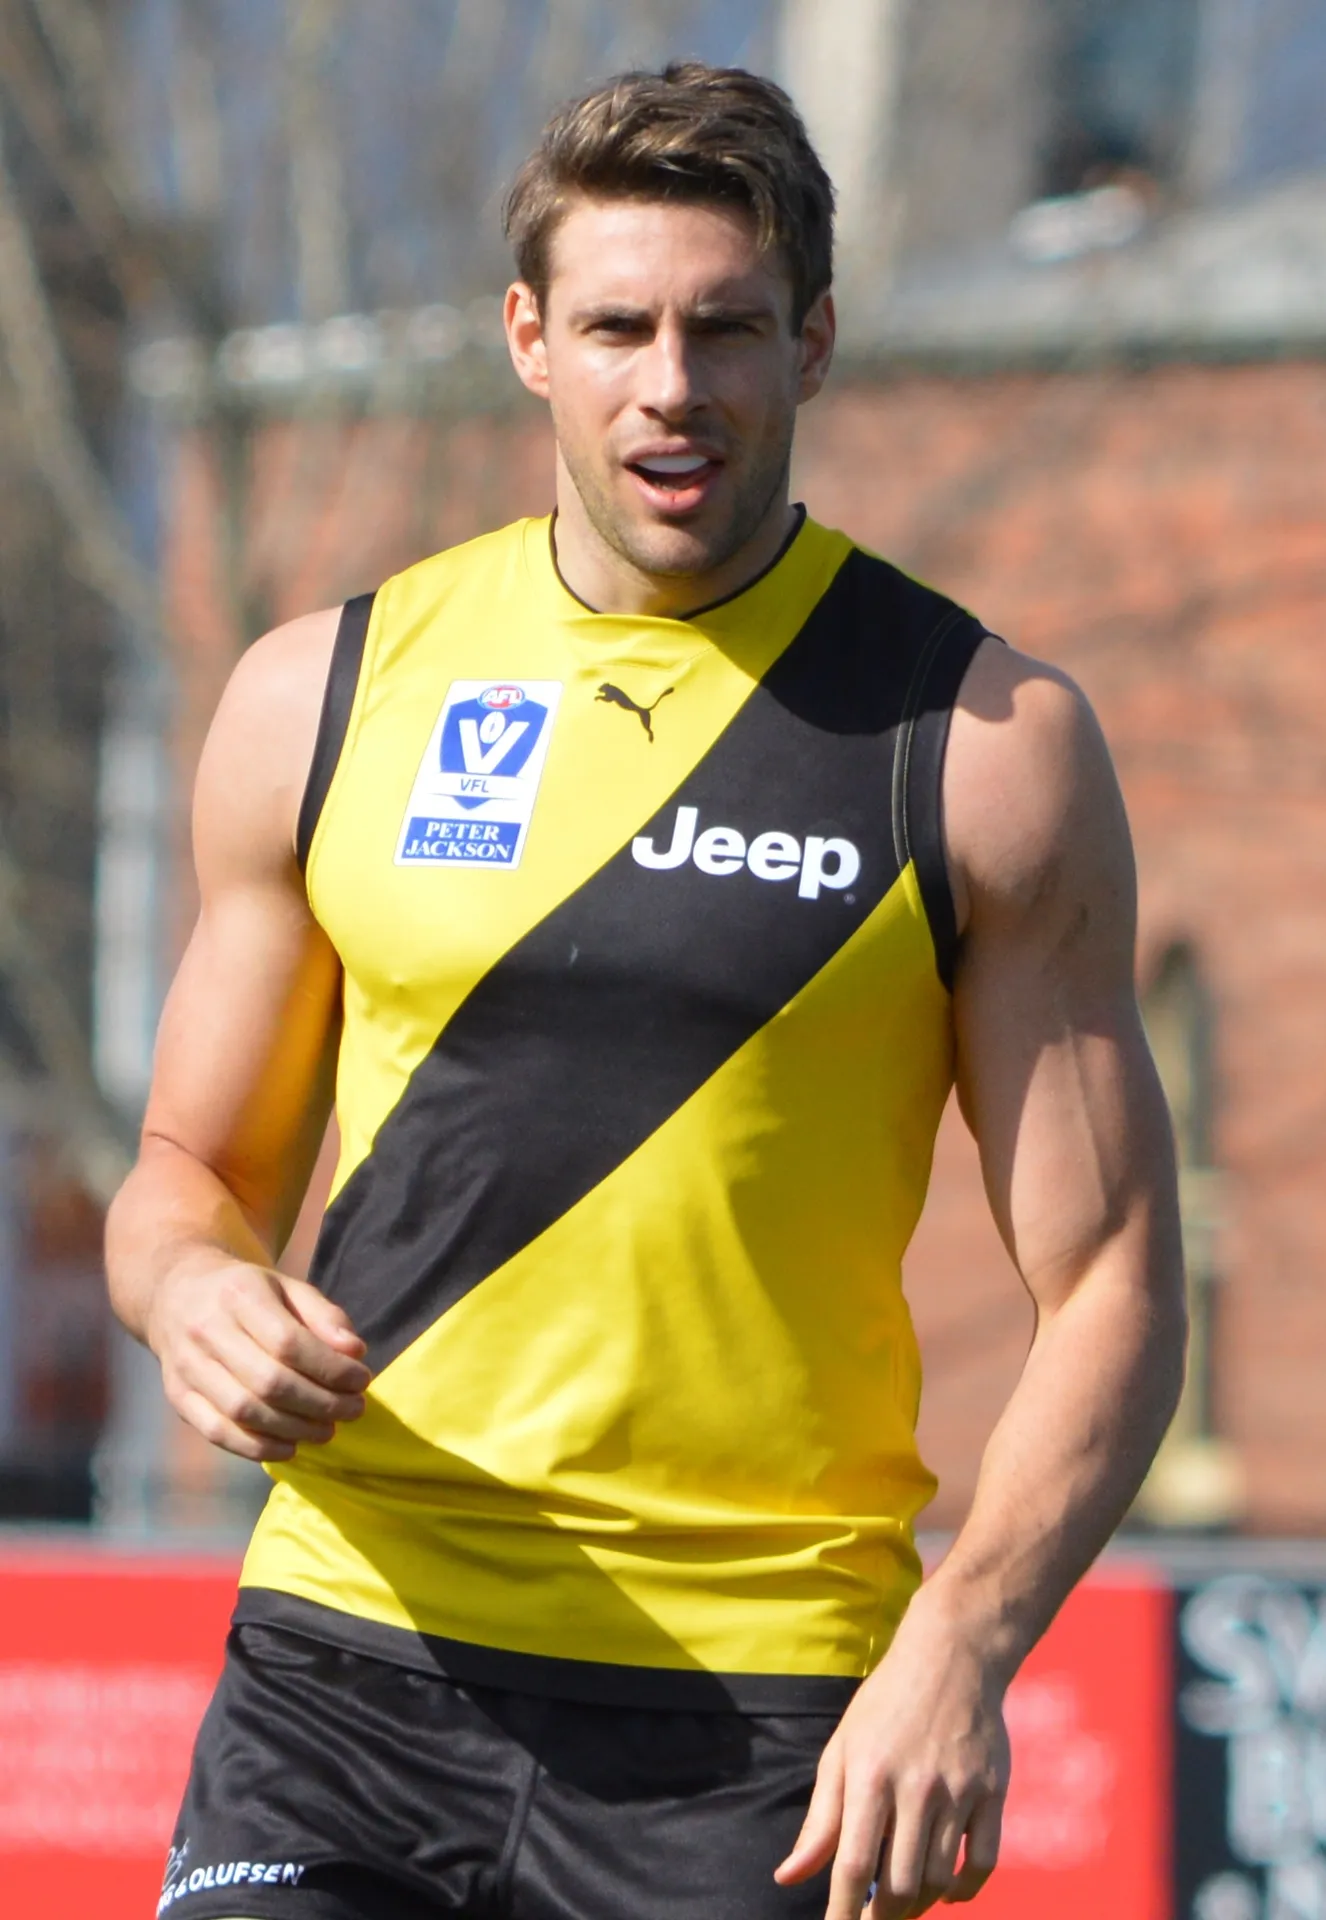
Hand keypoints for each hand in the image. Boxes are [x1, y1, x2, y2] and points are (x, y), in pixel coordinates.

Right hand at [148, 1255, 371, 1461]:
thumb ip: (325, 1315)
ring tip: (327, 1429)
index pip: (289, 1343)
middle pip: (269, 1382)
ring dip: (295, 1429)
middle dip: (321, 1403)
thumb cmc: (246, 1293)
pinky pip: (217, 1432)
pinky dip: (257, 1447)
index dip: (331, 1368)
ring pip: (244, 1411)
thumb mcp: (288, 1287)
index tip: (361, 1380)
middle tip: (353, 1410)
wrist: (177, 1294)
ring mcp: (186, 1366)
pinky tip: (290, 1447)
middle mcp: (207, 1330)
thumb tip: (355, 1352)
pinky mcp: (177, 1396)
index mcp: (239, 1294)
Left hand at [774, 1593, 1009, 1917]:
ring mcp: (959, 1791)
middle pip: (901, 1884)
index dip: (843, 1913)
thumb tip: (789, 1878)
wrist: (953, 1655)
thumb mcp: (842, 1751)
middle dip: (883, 1918)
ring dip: (919, 1904)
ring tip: (903, 1903)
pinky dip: (967, 1889)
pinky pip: (984, 1862)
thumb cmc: (886, 1705)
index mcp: (869, 1776)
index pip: (853, 1866)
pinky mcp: (994, 1791)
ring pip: (939, 1878)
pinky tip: (948, 1891)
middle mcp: (915, 1788)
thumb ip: (820, 1820)